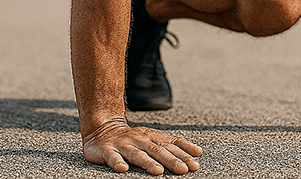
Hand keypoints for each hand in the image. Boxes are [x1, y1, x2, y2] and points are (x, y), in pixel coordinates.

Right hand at [83, 117, 202, 174]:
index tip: (195, 163)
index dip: (184, 153)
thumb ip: (173, 145)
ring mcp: (123, 145)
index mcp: (152, 137)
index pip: (171, 144)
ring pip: (137, 154)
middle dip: (171, 160)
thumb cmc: (133, 139)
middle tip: (183, 170)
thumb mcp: (153, 139)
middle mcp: (140, 140)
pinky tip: (123, 168)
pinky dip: (117, 162)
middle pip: (158, 150)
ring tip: (158, 171)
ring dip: (148, 162)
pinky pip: (112, 157)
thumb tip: (198, 152)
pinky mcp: (107, 151)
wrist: (102, 129)